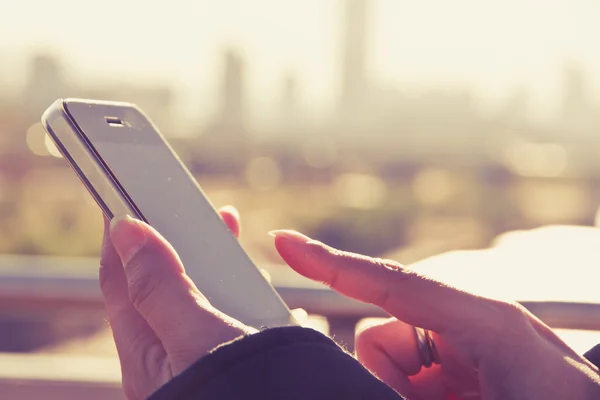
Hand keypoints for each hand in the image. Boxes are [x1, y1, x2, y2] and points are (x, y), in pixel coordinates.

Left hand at [100, 206, 253, 399]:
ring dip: (211, 264)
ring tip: (231, 239)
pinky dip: (238, 293)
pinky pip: (224, 315)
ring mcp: (196, 356)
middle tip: (202, 214)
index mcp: (145, 351)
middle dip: (177, 241)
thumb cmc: (234, 393)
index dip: (123, 235)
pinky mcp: (225, 358)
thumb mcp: (194, 337)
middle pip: (159, 284)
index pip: (120, 279)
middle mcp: (165, 354)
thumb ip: (161, 287)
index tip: (132, 196)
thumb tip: (127, 231)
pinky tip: (257, 290)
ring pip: (195, 298)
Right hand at [270, 230, 599, 398]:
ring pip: (386, 362)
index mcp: (482, 319)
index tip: (283, 241)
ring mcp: (458, 351)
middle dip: (387, 379)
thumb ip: (408, 385)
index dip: (331, 262)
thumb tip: (365, 351)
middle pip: (379, 337)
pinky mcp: (456, 373)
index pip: (390, 283)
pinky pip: (404, 379)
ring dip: (403, 392)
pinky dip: (412, 395)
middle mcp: (464, 325)